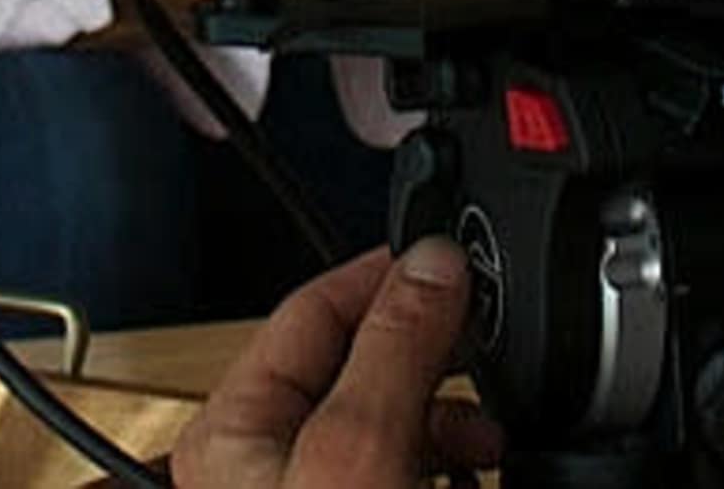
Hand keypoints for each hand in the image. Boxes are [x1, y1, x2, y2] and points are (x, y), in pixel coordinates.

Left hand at [173, 240, 502, 488]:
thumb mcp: (357, 453)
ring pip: (392, 425)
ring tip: (489, 431)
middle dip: (433, 351)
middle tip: (487, 342)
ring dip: (450, 415)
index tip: (453, 255)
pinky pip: (409, 470)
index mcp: (234, 431)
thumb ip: (394, 352)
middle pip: (361, 365)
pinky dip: (451, 461)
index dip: (387, 272)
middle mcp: (267, 466)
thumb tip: (433, 261)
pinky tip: (478, 467)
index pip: (313, 307)